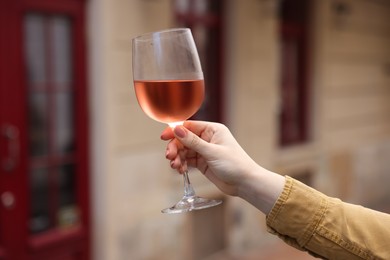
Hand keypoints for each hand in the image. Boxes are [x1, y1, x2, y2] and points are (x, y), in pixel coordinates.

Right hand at [160, 121, 284, 213]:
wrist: (245, 183)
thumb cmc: (234, 164)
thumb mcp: (212, 152)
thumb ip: (193, 141)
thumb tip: (177, 129)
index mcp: (212, 130)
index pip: (189, 126)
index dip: (175, 131)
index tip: (164, 137)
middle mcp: (207, 138)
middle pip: (184, 140)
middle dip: (175, 148)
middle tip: (169, 157)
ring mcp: (205, 151)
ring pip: (184, 151)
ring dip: (178, 158)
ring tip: (176, 167)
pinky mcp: (203, 163)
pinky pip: (188, 161)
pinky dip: (183, 164)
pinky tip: (181, 170)